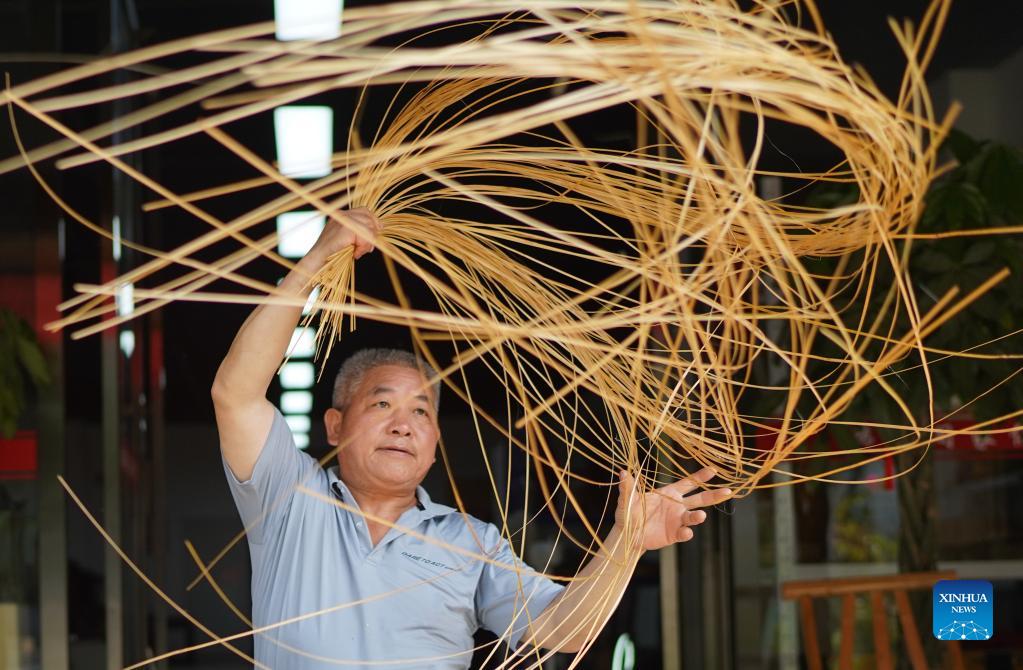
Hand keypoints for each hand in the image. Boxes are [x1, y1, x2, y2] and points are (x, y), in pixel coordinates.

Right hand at [303, 207, 381, 267]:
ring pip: (368, 228)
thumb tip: (379, 229)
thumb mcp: (347, 239)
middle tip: (367, 249)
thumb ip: (359, 232)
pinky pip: (364, 237)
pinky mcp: (345, 229)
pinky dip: (363, 248)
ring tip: (359, 252)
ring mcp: (343, 221)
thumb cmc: (332, 253)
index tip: (377, 231)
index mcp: (342, 215)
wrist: (317, 260)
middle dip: (372, 235)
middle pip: (368, 219)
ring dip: (367, 243)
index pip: (364, 211)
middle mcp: (342, 215)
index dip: (373, 220)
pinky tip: (355, 254)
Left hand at [614, 467, 731, 551]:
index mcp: (669, 493)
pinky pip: (684, 533)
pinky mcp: (674, 534)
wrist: (627, 534)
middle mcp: (677, 506)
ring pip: (693, 517)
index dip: (700, 477)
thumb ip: (628, 487)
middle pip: (699, 499)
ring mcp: (677, 521)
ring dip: (698, 516)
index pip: (688, 483)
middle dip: (714, 495)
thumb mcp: (627, 499)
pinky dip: (686, 533)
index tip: (713, 470)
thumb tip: (623, 472)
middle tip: (728, 491)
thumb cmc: (629, 513)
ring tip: (700, 516)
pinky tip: (687, 532)